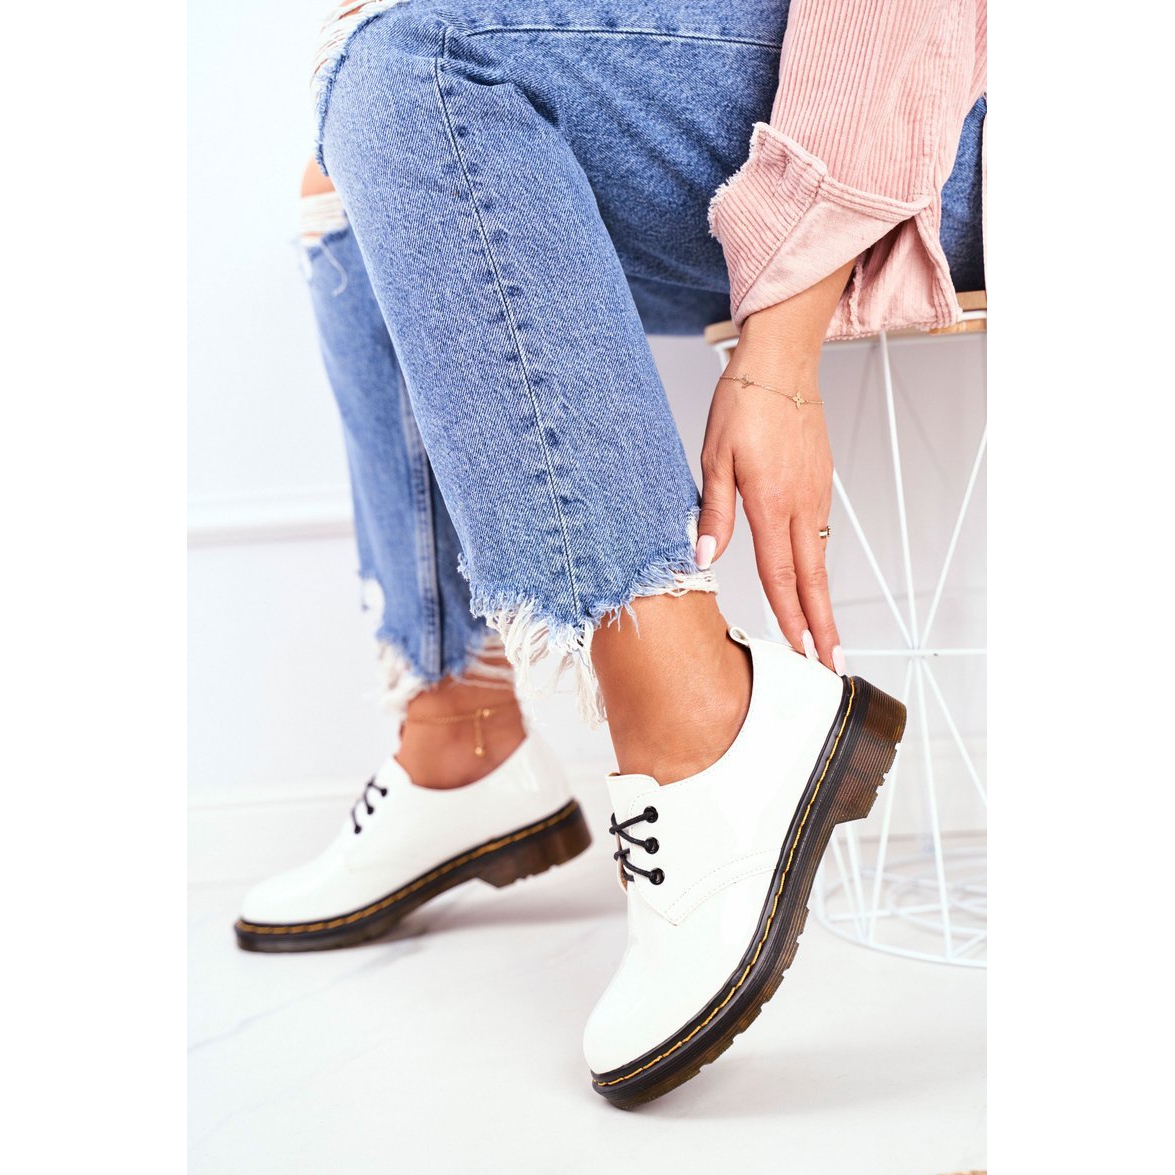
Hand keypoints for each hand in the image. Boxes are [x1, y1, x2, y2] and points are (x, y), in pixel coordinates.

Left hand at [696, 354, 839, 670]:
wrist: (781, 362)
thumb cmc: (743, 403)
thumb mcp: (714, 456)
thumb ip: (712, 512)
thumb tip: (703, 558)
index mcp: (772, 501)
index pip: (780, 574)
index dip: (789, 616)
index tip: (800, 650)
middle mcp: (802, 503)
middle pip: (813, 578)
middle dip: (822, 625)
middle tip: (833, 663)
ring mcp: (816, 493)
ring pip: (820, 559)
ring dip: (822, 601)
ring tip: (824, 635)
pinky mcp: (820, 482)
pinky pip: (819, 534)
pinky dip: (817, 566)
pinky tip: (811, 580)